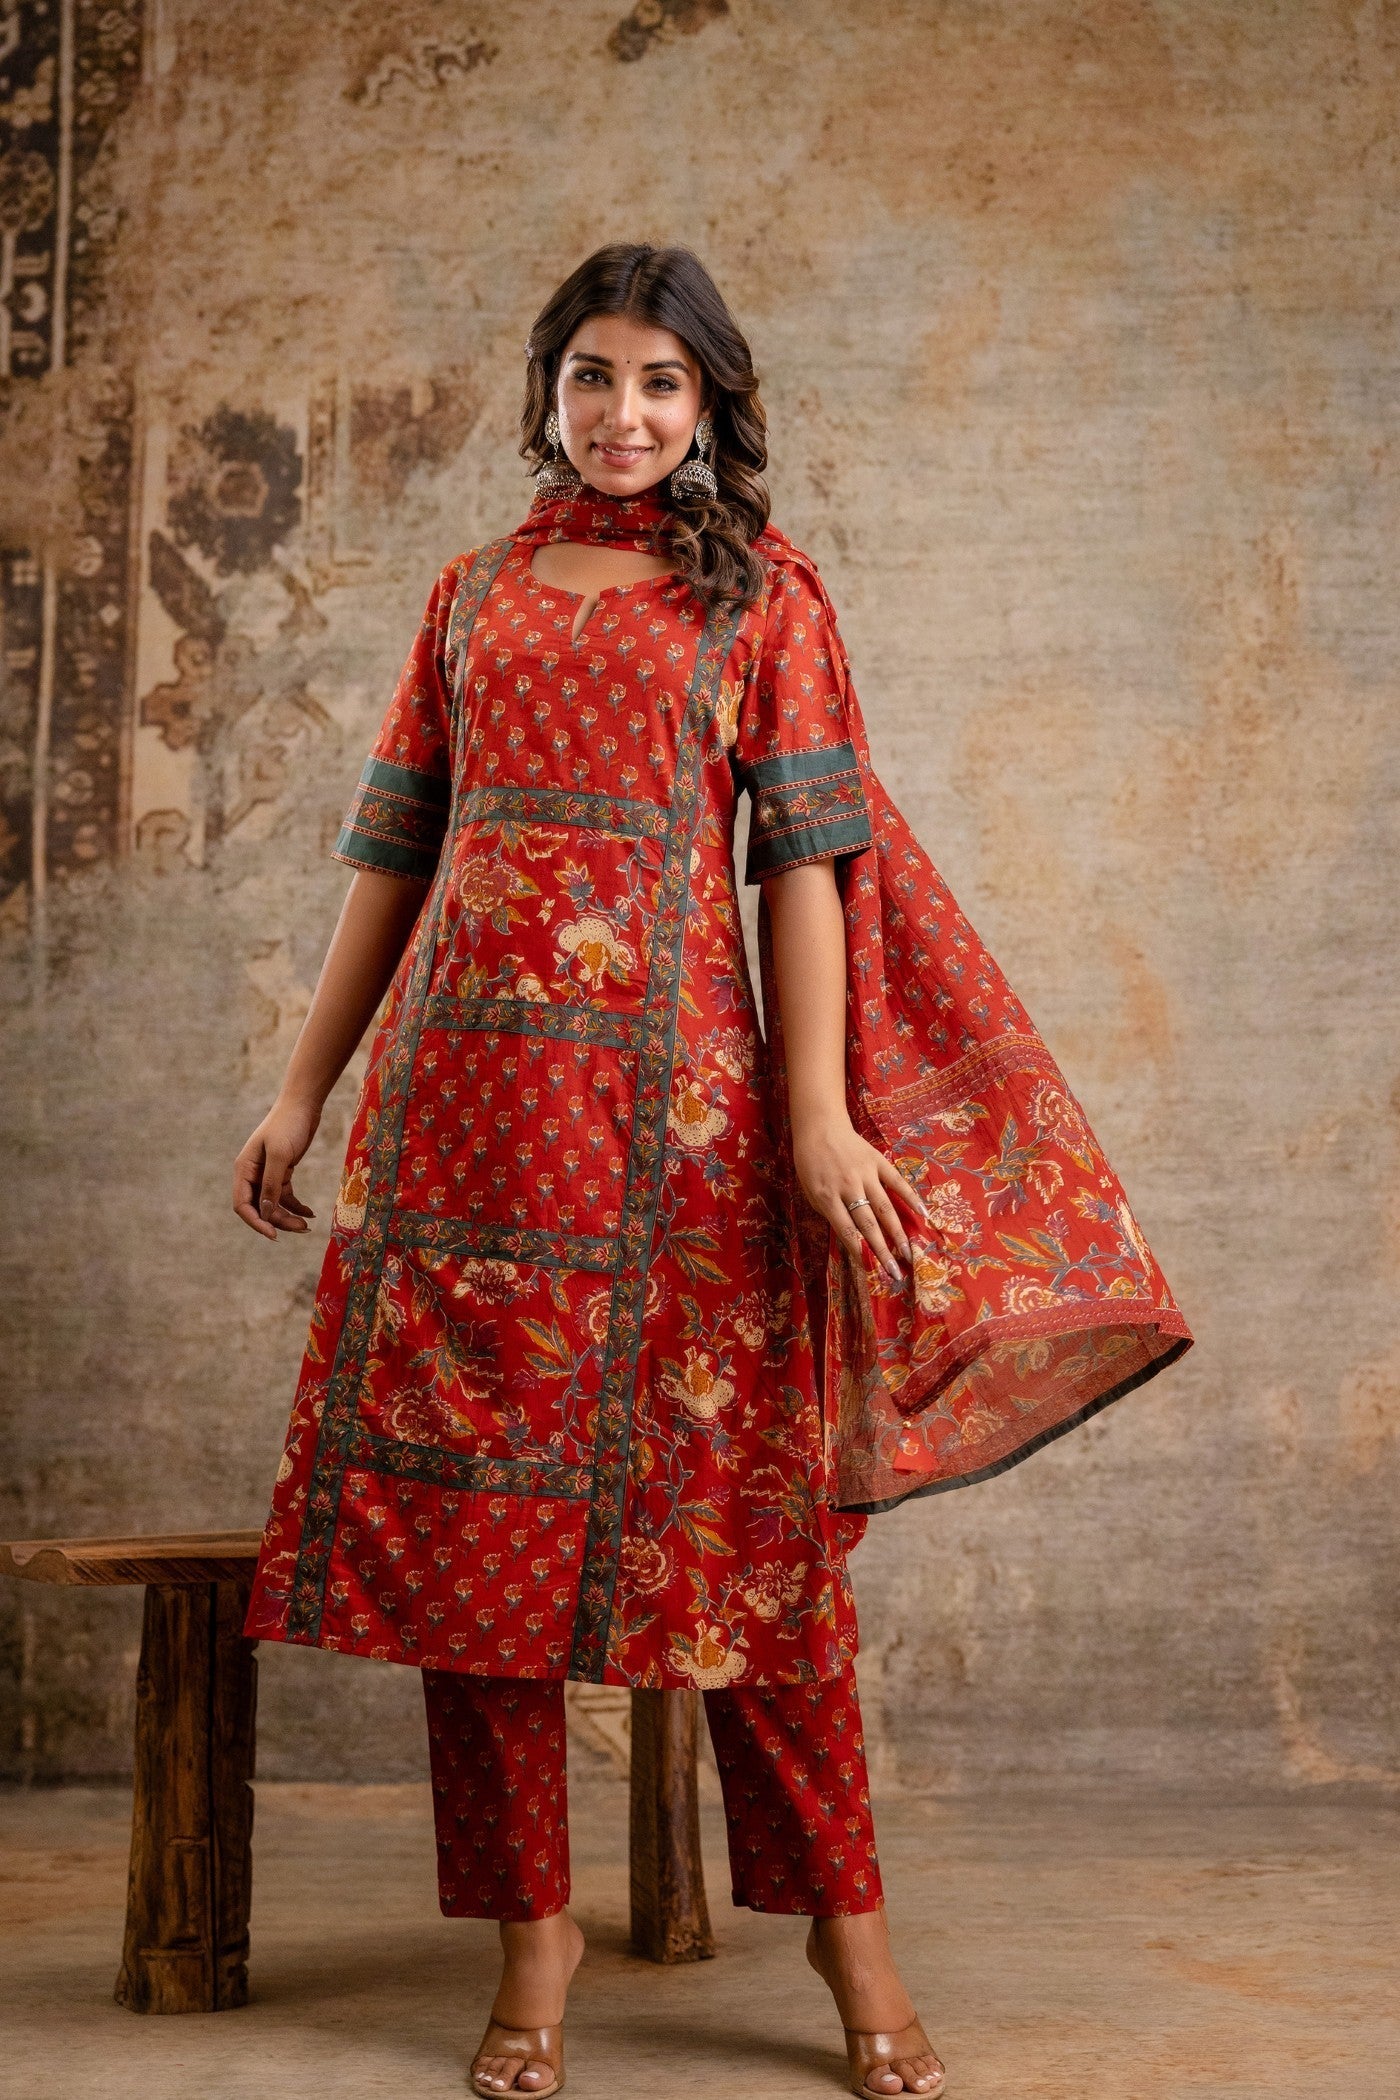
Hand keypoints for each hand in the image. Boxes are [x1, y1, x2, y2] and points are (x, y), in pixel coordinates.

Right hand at [233, 1096, 321, 1240]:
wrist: (303, 1105)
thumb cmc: (288, 1125)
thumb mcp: (280, 1154)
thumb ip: (272, 1184)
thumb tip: (266, 1213)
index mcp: (244, 1169)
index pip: (243, 1204)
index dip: (256, 1222)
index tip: (274, 1235)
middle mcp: (252, 1174)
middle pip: (260, 1207)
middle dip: (277, 1221)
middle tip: (301, 1229)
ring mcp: (267, 1174)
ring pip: (274, 1204)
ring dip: (288, 1216)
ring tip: (307, 1225)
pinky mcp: (283, 1171)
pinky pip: (286, 1196)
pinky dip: (296, 1206)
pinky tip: (310, 1213)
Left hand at [790, 1110, 927, 1284]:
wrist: (819, 1127)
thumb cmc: (810, 1163)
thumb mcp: (810, 1191)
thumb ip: (829, 1212)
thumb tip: (851, 1236)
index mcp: (827, 1197)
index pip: (847, 1231)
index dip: (860, 1252)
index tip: (872, 1271)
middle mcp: (848, 1187)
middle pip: (869, 1224)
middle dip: (883, 1251)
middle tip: (895, 1272)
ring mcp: (865, 1174)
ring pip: (885, 1208)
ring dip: (898, 1232)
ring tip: (908, 1253)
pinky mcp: (878, 1161)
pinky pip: (897, 1182)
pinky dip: (911, 1197)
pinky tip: (923, 1214)